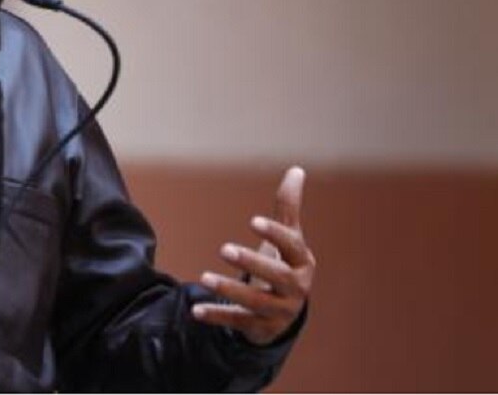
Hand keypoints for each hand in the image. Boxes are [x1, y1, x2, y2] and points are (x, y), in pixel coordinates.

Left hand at [191, 166, 315, 344]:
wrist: (285, 314)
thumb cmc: (284, 265)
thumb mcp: (289, 239)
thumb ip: (288, 208)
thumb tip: (296, 169)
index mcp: (302, 263)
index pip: (292, 247)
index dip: (274, 234)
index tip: (252, 220)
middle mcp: (296, 289)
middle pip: (276, 276)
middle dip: (251, 263)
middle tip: (224, 248)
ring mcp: (279, 311)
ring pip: (255, 302)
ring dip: (229, 290)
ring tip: (203, 277)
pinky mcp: (260, 328)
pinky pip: (237, 322)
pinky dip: (217, 316)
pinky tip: (195, 311)